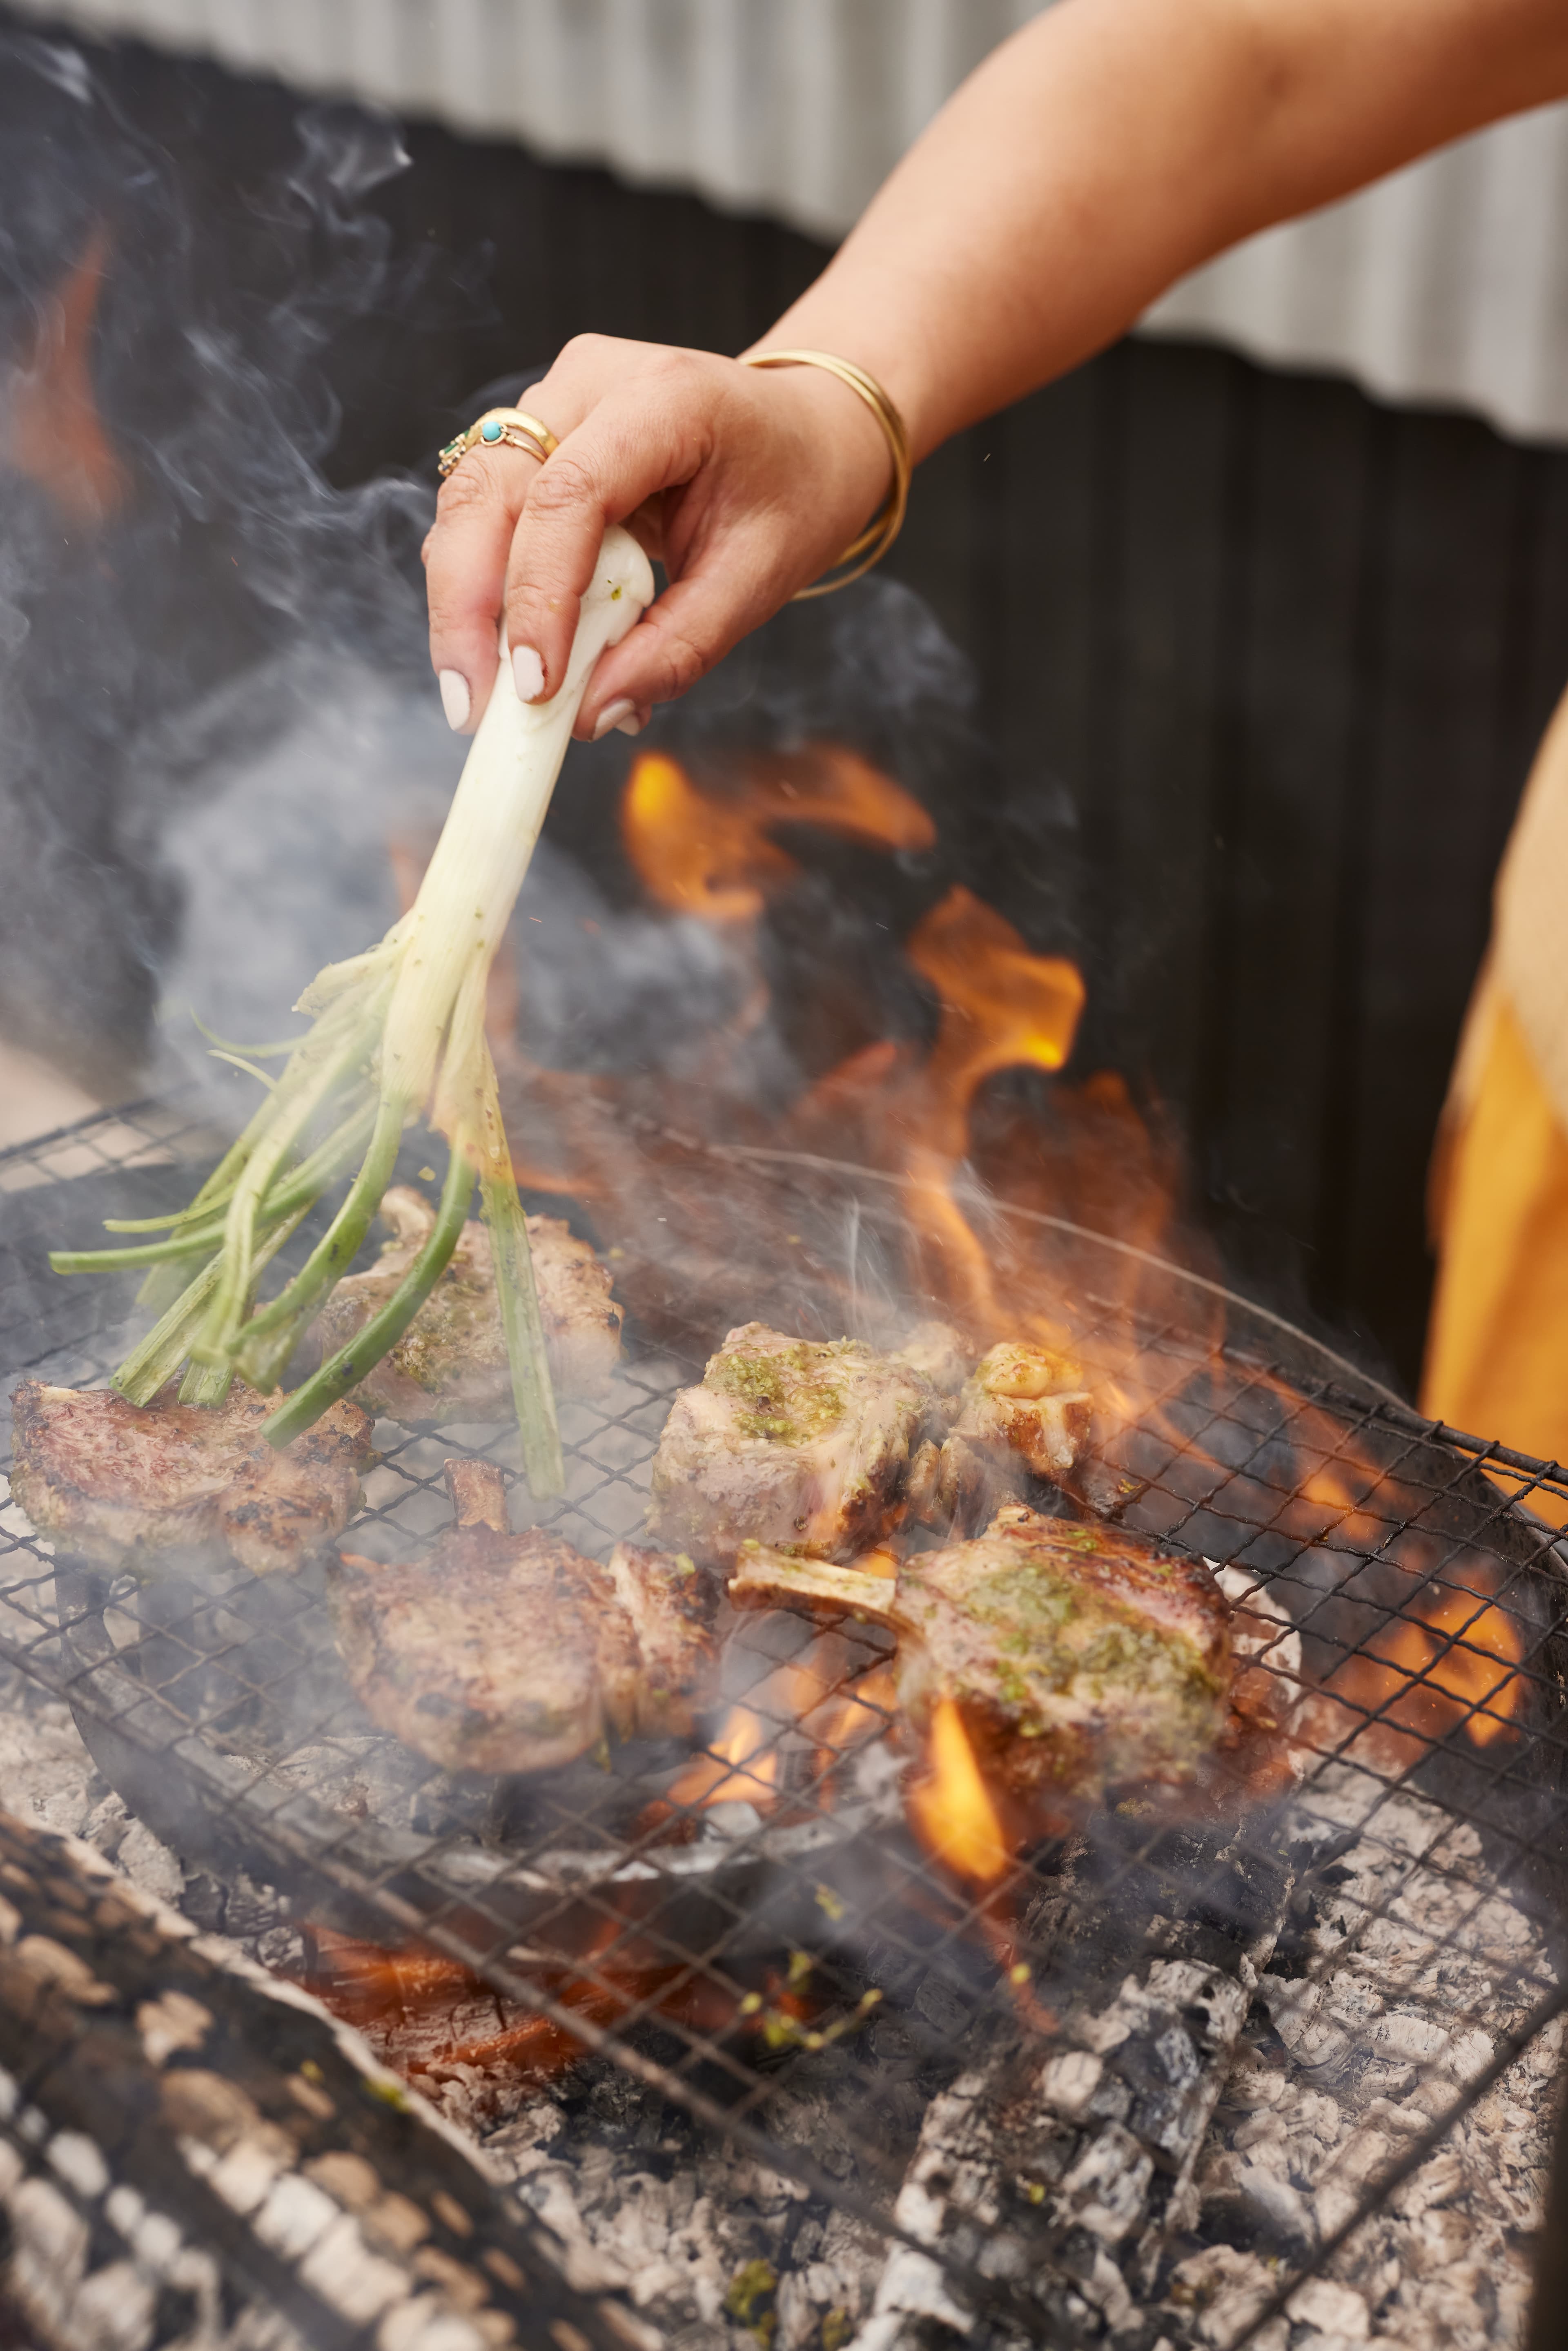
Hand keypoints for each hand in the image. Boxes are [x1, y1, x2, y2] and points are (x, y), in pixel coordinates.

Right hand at [422, 335, 893, 740]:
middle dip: (467, 606)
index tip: (532, 686)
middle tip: (472, 706)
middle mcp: (591, 382)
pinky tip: (509, 651)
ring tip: (480, 695)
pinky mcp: (536, 435)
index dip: (538, 594)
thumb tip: (591, 714)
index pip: (568, 492)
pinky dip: (489, 589)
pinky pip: (486, 514)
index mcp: (667, 398)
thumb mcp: (759, 579)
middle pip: (487, 489)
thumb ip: (677, 647)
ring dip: (465, 603)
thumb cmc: (794, 491)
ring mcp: (554, 401)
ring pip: (469, 502)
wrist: (805, 432)